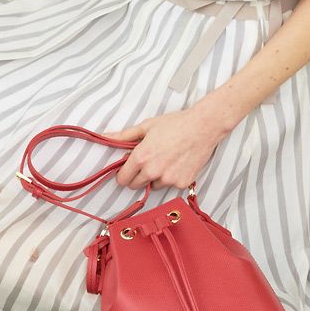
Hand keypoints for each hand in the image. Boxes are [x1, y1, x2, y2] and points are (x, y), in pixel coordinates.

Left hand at [103, 107, 225, 190]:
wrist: (203, 127)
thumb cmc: (176, 124)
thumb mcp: (147, 126)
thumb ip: (124, 136)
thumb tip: (105, 137)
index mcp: (141, 157)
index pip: (123, 179)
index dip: (123, 175)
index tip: (127, 171)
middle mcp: (153, 171)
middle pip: (136, 186)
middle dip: (138, 177)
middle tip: (148, 163)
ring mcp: (168, 179)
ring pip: (154, 186)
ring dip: (156, 178)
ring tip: (166, 160)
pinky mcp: (182, 183)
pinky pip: (171, 186)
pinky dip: (172, 178)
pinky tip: (178, 163)